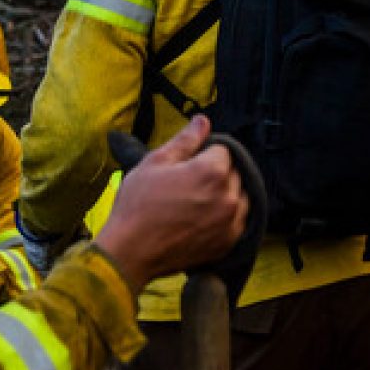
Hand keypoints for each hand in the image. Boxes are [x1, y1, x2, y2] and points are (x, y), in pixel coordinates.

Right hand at [95, 115, 247, 293]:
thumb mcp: (156, 161)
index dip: (202, 153)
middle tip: (185, 183)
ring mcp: (231, 223)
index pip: (222, 149)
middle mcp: (228, 196)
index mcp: (212, 171)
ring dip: (223, 194)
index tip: (184, 165)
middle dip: (214, 172)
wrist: (132, 250)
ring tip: (194, 201)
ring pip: (237, 196)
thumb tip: (203, 120)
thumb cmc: (139, 203)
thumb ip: (185, 139)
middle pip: (232, 172)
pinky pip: (237, 220)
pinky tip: (201, 217)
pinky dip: (224, 216)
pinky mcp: (228, 243)